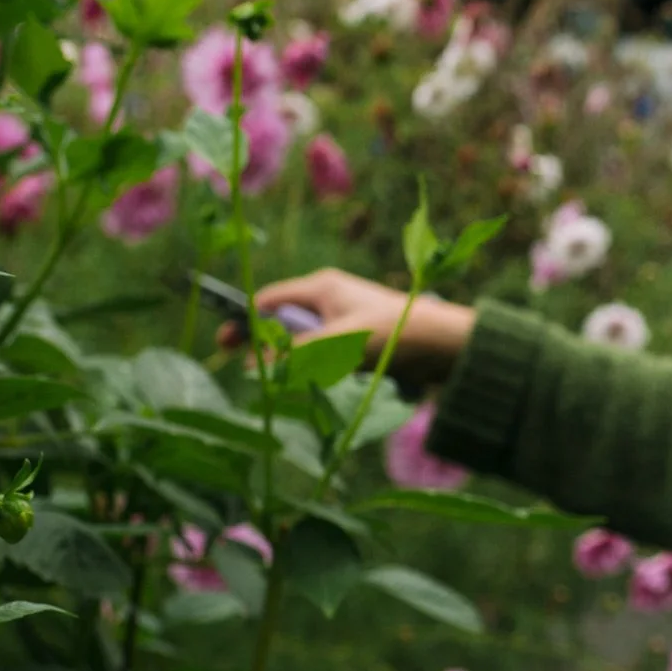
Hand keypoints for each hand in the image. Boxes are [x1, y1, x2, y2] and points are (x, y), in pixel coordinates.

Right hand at [219, 269, 476, 384]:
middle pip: (284, 321)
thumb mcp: (337, 342)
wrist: (447, 345)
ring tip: (286, 382)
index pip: (269, 300)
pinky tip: (317, 384)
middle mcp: (331, 299)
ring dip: (293, 361)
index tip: (225, 345)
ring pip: (304, 341)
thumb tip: (258, 366)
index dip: (244, 321)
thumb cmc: (393, 333)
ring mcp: (346, 319)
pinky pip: (326, 354)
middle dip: (267, 345)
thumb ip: (296, 353)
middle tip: (249, 371)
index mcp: (322, 287)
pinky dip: (317, 367)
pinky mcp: (360, 341)